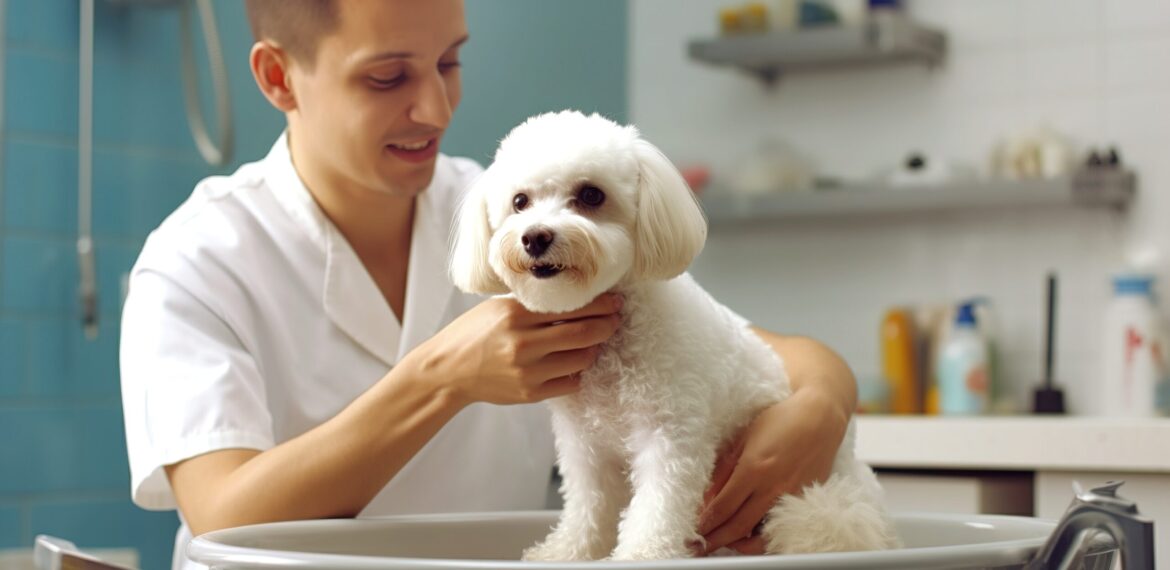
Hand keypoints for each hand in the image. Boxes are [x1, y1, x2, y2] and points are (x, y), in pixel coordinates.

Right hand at [407, 294, 621, 406]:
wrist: (448, 371)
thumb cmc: (473, 333)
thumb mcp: (498, 308)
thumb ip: (533, 304)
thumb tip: (576, 297)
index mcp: (515, 316)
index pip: (570, 307)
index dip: (599, 304)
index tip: (614, 301)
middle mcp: (523, 344)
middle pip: (583, 334)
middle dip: (607, 325)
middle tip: (615, 319)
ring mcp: (528, 372)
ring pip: (581, 359)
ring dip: (594, 348)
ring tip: (595, 339)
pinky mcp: (530, 394)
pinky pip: (570, 383)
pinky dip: (578, 371)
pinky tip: (575, 361)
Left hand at [696, 389, 849, 554]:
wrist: (820, 419)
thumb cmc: (781, 422)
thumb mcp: (744, 439)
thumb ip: (724, 469)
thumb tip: (707, 497)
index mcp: (754, 470)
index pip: (723, 507)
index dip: (705, 523)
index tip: (692, 530)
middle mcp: (773, 488)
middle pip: (737, 526)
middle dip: (714, 540)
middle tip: (698, 547)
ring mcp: (791, 499)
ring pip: (760, 534)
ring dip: (737, 545)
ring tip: (722, 545)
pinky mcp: (804, 502)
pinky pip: (779, 528)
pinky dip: (762, 537)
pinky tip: (749, 537)